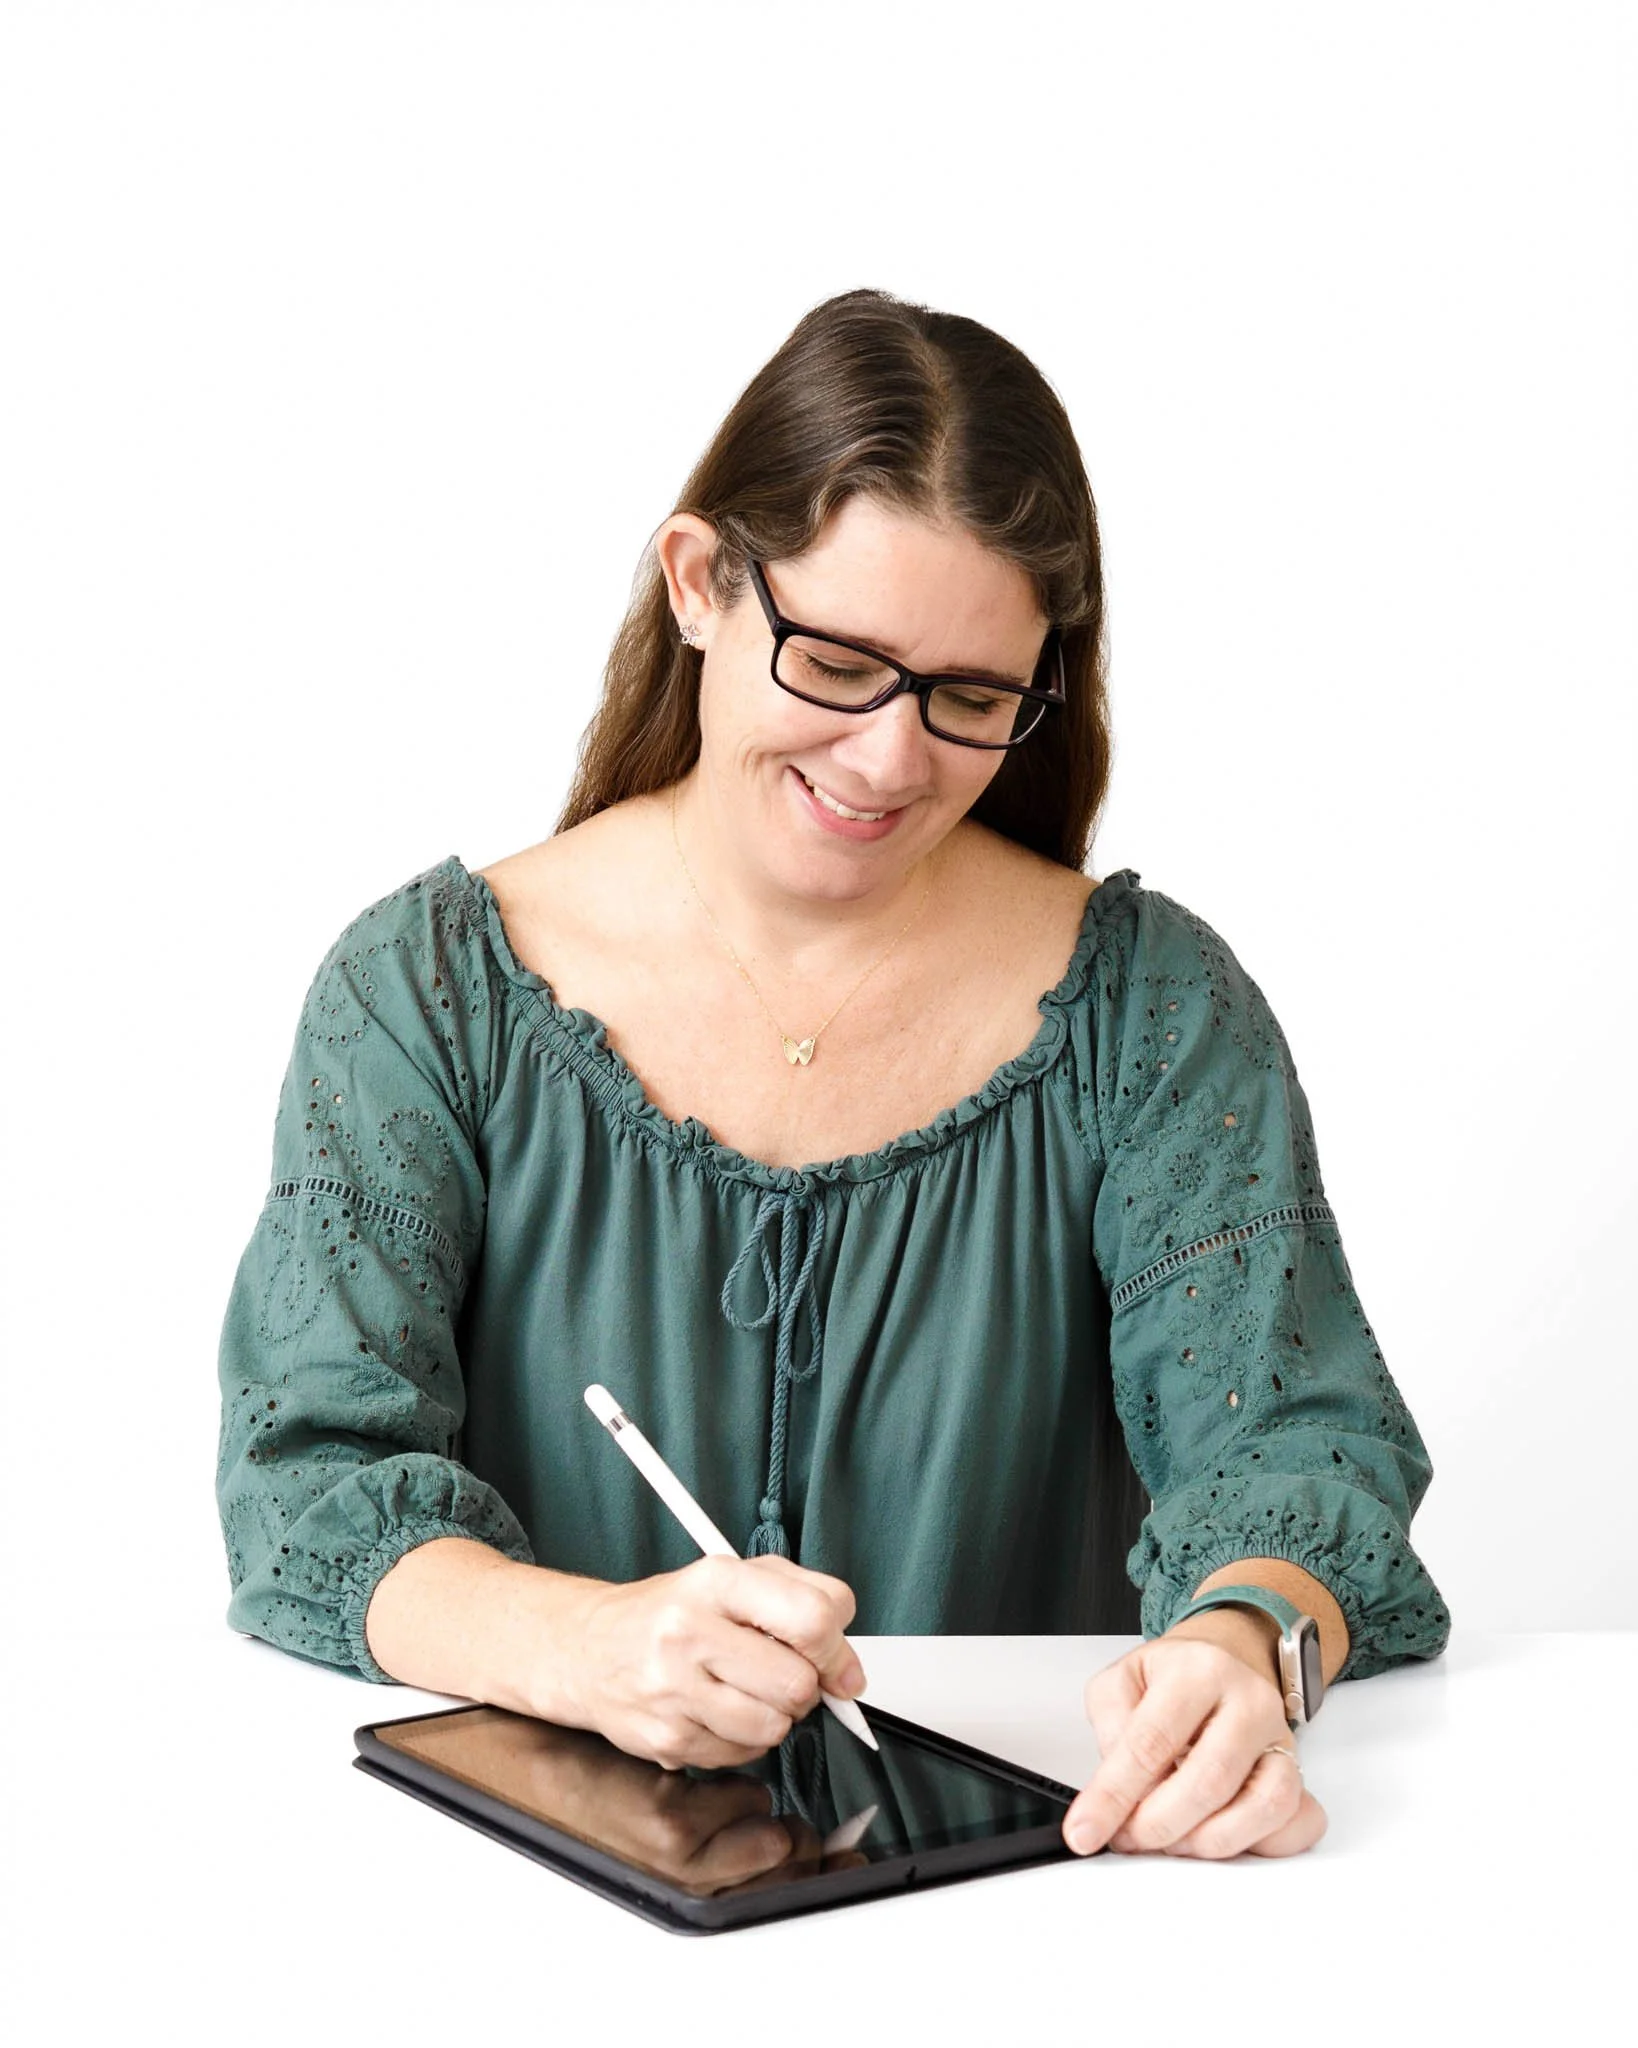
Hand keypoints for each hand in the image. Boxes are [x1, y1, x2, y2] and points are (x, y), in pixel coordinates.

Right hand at [565, 1553, 866, 1771]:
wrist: (590, 1648)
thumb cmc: (673, 1612)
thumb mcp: (738, 1579)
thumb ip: (808, 1601)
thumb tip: (850, 1669)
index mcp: (717, 1581)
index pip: (812, 1619)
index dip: (838, 1649)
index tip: (836, 1661)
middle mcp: (690, 1631)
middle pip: (797, 1684)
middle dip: (803, 1687)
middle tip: (779, 1673)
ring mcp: (674, 1689)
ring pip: (774, 1727)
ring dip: (773, 1717)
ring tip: (743, 1690)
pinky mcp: (666, 1740)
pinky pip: (742, 1757)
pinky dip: (742, 1741)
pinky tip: (717, 1711)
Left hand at [1061, 1632, 1326, 1859]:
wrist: (1222, 1663)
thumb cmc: (1171, 1678)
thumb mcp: (1122, 1680)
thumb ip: (1110, 1726)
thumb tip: (1113, 1787)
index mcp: (1198, 1670)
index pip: (1151, 1741)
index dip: (1114, 1794)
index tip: (1086, 1831)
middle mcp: (1249, 1701)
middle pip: (1209, 1781)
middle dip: (1158, 1825)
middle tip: (1128, 1838)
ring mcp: (1281, 1739)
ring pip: (1263, 1806)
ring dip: (1208, 1841)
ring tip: (1172, 1840)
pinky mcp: (1299, 1772)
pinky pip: (1299, 1821)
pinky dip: (1262, 1844)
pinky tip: (1222, 1838)